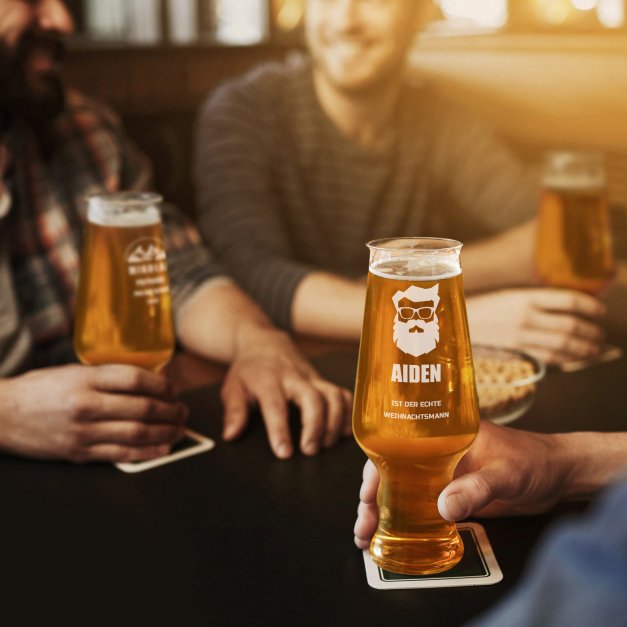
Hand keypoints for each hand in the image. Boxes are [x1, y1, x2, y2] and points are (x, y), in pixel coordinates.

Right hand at [0, 364, 188, 462]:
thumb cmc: (38, 389)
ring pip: (136, 432)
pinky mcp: (78, 453)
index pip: (135, 378)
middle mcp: (85, 405)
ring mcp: (82, 432)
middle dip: (170, 410)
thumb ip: (106, 375)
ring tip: (180, 428)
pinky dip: (147, 452)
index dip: (162, 384)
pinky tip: (163, 448)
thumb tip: (148, 379)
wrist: (0, 415)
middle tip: (183, 410)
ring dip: (165, 431)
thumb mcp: (71, 371)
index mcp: (84, 379)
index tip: (174, 388)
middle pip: (141, 407)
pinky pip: (120, 455)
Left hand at [220, 329, 352, 458]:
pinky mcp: (324, 380)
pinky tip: (345, 432)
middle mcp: (294, 378)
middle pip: (313, 399)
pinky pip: (343, 393)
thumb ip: (233, 412)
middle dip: (315, 426)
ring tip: (327, 445)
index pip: (276, 406)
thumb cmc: (249, 369)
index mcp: (268, 380)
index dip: (280, 430)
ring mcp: (312, 378)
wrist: (265, 343)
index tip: (284, 452)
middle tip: (310, 451)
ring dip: (335, 422)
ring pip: (333, 396)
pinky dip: (349, 412)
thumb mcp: (233, 387)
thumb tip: (230, 435)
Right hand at [354, 421, 567, 548]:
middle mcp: (434, 454)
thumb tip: (442, 508)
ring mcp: (442, 476)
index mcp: (440, 436)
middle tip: (363, 528)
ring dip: (384, 513)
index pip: (397, 448)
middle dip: (372, 500)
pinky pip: (421, 507)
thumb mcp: (506, 473)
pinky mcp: (453, 494)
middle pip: (392, 473)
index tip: (365, 496)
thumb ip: (477, 488)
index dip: (375, 471)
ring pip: (402, 492)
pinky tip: (394, 538)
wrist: (558, 474)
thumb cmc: (534, 460)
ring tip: (368, 538)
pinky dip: (405, 522)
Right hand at [467, 288, 605, 365]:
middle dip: (591, 332)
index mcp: (525, 296)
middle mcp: (525, 316)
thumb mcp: (510, 296)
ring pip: (563, 345)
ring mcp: (521, 336)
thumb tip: (570, 307)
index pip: (569, 300)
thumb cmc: (484, 309)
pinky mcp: (516, 353)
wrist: (455, 326)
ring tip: (594, 349)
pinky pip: (548, 358)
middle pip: (570, 326)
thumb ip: (536, 300)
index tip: (600, 311)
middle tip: (600, 334)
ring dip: (584, 348)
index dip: (591, 307)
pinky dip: (567, 360)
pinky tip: (575, 359)